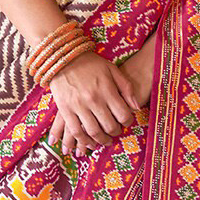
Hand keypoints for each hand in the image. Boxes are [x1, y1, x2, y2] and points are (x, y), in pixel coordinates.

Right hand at [47, 31, 156, 157]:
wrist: (63, 57)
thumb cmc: (90, 63)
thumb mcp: (112, 70)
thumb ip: (126, 87)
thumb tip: (136, 107)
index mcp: (107, 90)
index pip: (123, 115)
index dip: (127, 122)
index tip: (125, 122)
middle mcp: (94, 100)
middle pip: (109, 126)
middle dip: (115, 133)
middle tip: (115, 132)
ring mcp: (78, 106)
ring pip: (93, 132)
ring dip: (101, 140)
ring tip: (104, 140)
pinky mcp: (65, 110)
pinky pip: (75, 131)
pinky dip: (83, 140)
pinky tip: (89, 143)